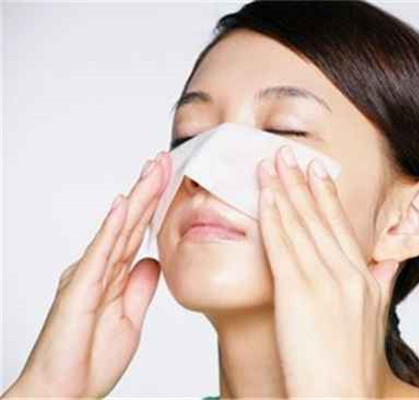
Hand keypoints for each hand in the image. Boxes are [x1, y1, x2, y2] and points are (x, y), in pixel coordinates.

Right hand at [2, 152, 170, 398]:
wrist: (65, 392)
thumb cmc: (90, 358)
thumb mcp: (130, 319)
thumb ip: (140, 288)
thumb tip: (152, 261)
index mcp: (112, 276)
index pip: (138, 232)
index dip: (154, 205)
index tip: (170, 179)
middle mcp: (98, 269)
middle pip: (129, 222)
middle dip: (148, 190)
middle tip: (165, 159)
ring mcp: (88, 276)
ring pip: (117, 229)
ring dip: (136, 198)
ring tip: (152, 169)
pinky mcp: (79, 289)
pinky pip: (99, 254)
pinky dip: (111, 228)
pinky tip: (123, 205)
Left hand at [256, 145, 398, 397]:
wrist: (341, 399)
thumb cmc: (352, 368)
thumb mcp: (375, 321)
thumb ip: (382, 285)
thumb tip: (388, 261)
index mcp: (364, 279)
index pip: (341, 227)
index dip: (326, 196)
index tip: (316, 171)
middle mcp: (347, 274)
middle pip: (320, 218)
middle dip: (302, 183)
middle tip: (289, 154)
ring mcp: (324, 281)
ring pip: (300, 225)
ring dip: (283, 190)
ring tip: (271, 164)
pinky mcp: (298, 293)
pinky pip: (282, 245)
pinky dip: (272, 216)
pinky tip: (263, 195)